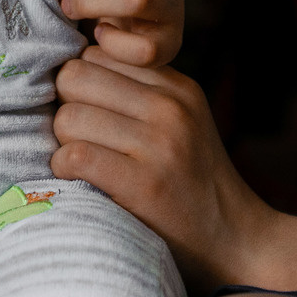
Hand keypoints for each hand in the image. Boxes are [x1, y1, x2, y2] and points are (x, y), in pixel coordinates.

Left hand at [49, 46, 280, 292]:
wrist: (235, 242)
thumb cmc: (192, 182)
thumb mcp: (181, 121)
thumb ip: (138, 91)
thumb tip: (68, 71)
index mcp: (176, 87)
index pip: (94, 54)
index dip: (80, 84)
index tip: (86, 111)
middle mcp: (170, 108)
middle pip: (74, 78)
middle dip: (65, 106)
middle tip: (78, 137)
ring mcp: (160, 145)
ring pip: (68, 117)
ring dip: (62, 143)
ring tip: (82, 162)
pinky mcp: (144, 185)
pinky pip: (74, 156)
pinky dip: (63, 169)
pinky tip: (78, 180)